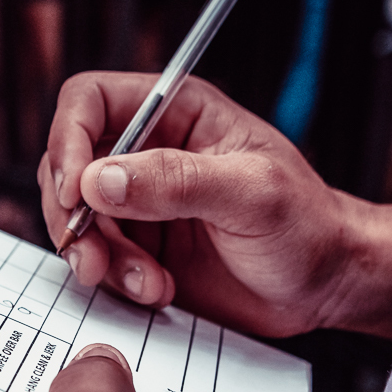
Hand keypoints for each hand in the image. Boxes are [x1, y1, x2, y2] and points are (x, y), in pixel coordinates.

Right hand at [41, 72, 391, 339]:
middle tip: (94, 254)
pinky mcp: (139, 248)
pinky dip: (115, 280)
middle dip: (71, 214)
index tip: (75, 193)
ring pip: (76, 218)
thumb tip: (100, 179)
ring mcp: (140, 203)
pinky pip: (97, 258)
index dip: (68, 141)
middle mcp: (149, 152)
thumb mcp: (250, 194)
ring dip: (98, 256)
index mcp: (177, 113)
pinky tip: (157, 289)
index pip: (90, 101)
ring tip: (145, 281)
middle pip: (67, 163)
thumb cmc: (307, 227)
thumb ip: (175, 181)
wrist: (325, 287)